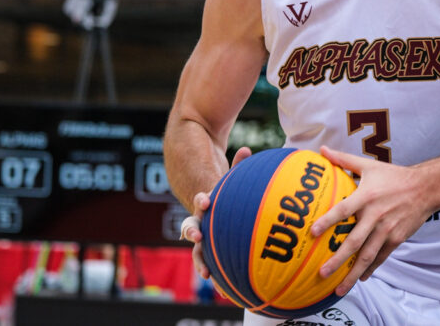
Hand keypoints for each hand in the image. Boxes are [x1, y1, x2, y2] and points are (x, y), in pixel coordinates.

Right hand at [181, 146, 251, 279]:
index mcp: (204, 205)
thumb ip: (237, 168)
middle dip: (194, 234)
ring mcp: (203, 237)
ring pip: (199, 251)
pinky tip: (226, 290)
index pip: (199, 203)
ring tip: (207, 274)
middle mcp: (200, 222)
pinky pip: (213, 262)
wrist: (210, 203)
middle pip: (192, 229)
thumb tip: (247, 150)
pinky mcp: (210, 250)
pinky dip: (217, 273)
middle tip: (198, 237)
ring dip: (202, 262)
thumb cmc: (224, 189)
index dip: (201, 201)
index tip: (205, 200)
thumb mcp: (229, 179)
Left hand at [309, 146, 435, 296]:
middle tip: (321, 273)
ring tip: (338, 288)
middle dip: (337, 260)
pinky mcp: (396, 238)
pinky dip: (370, 268)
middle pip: (354, 242)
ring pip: (367, 255)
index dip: (328, 221)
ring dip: (352, 273)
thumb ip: (344, 160)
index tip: (312, 233)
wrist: (426, 188)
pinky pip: (381, 257)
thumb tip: (322, 150)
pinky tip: (361, 278)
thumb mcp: (369, 166)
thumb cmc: (394, 176)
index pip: (343, 210)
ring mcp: (387, 229)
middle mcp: (376, 215)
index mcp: (367, 196)